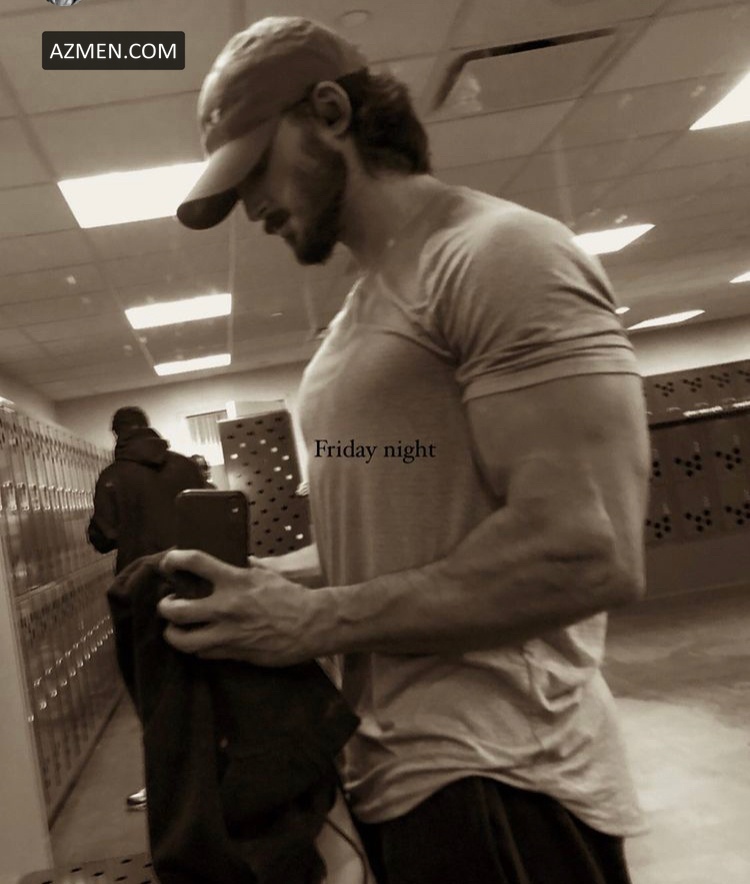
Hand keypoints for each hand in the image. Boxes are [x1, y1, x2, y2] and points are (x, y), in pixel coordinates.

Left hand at [157, 550, 321, 666]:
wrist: (312, 625)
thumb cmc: (291, 596)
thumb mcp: (267, 574)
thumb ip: (244, 568)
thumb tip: (232, 561)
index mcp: (235, 580)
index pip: (195, 563)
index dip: (174, 560)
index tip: (168, 563)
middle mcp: (226, 607)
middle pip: (176, 610)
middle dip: (165, 607)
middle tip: (168, 605)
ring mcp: (228, 633)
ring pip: (183, 640)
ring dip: (173, 634)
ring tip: (175, 630)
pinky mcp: (234, 653)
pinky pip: (204, 654)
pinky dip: (198, 648)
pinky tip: (202, 642)